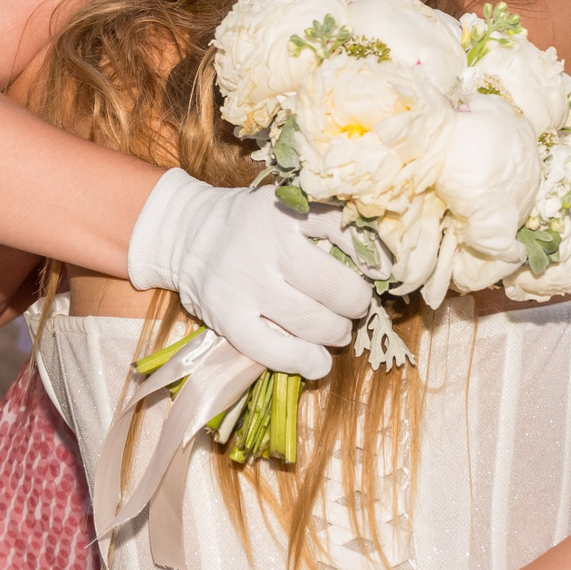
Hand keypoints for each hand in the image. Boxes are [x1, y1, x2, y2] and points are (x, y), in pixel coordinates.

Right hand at [125, 169, 371, 377]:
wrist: (186, 234)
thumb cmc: (252, 225)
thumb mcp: (286, 206)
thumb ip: (325, 227)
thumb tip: (380, 267)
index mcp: (287, 210)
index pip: (346, 232)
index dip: (375, 258)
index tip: (384, 272)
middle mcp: (267, 244)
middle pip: (334, 286)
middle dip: (355, 303)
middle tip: (355, 307)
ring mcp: (245, 283)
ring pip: (311, 322)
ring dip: (335, 333)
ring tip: (336, 331)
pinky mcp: (227, 316)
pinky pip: (273, 350)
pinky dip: (304, 361)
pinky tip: (317, 363)